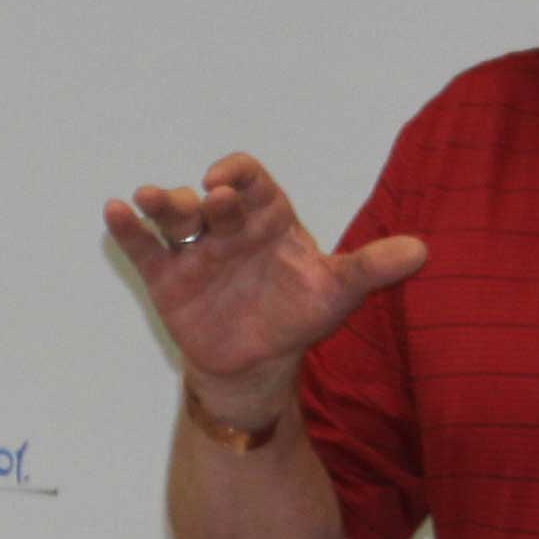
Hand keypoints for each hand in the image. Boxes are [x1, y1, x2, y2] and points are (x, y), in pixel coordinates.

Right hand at [102, 154, 426, 430]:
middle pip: (209, 198)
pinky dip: (128, 229)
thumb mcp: (337, 293)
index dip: (237, 174)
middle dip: (203, 197)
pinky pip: (144, 248)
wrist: (259, 364)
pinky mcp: (167, 278)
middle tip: (206, 204)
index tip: (228, 182)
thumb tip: (423, 251)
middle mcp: (227, 227)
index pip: (250, 181)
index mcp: (267, 218)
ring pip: (173, 216)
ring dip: (160, 202)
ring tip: (148, 198)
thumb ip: (372, 268)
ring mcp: (195, 251)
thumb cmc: (298, 316)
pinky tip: (115, 211)